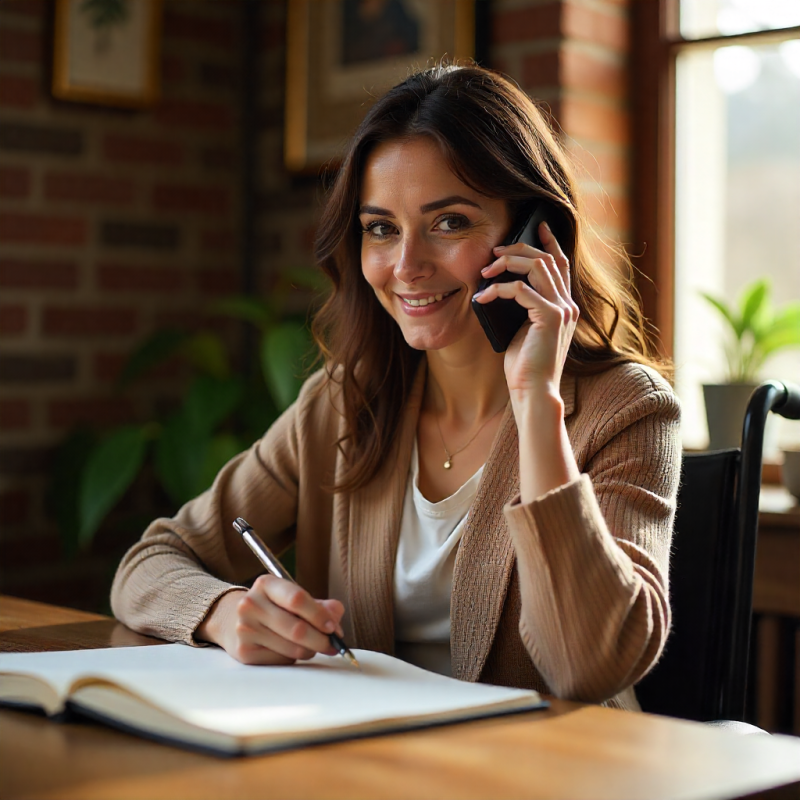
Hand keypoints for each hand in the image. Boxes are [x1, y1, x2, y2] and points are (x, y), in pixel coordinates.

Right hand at [197, 578, 344, 665]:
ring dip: (310, 650)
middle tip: (333, 645)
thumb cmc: (272, 608)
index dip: (320, 615)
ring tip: (312, 646)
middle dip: (322, 640)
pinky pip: (281, 660)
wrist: (231, 620)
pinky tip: (288, 650)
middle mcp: (250, 604)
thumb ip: (318, 605)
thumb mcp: (291, 598)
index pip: (297, 599)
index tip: (334, 627)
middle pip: (297, 629)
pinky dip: (293, 658)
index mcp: (265, 584)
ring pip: (292, 648)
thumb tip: (336, 614)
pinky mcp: (244, 652)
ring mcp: (245, 629)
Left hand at [473, 221, 578, 394]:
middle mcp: (568, 304)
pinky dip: (497, 290)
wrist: (532, 390)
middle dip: (518, 249)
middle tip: (494, 252)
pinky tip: (481, 298)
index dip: (551, 242)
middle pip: (546, 259)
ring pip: (536, 267)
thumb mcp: (523, 328)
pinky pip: (520, 289)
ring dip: (507, 264)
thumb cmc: (524, 364)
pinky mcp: (550, 317)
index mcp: (565, 306)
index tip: (538, 226)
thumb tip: (502, 284)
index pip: (561, 264)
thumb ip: (523, 306)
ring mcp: (562, 310)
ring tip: (485, 271)